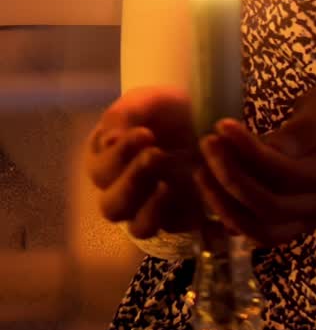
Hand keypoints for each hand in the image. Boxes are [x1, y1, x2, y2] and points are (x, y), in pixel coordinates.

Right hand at [85, 85, 205, 238]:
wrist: (201, 116)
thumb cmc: (164, 109)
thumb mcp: (144, 101)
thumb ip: (124, 115)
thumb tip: (109, 142)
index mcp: (104, 161)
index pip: (101, 171)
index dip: (120, 155)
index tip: (146, 133)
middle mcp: (120, 190)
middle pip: (112, 206)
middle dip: (133, 182)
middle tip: (156, 155)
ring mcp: (148, 208)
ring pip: (139, 227)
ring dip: (153, 207)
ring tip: (170, 182)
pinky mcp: (177, 217)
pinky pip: (174, 228)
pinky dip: (182, 214)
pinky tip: (192, 191)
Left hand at [194, 85, 315, 246]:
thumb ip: (307, 127)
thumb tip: (270, 147)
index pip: (287, 173)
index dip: (250, 152)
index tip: (222, 124)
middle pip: (269, 206)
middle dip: (230, 177)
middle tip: (208, 143)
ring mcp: (308, 221)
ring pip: (260, 230)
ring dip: (224, 204)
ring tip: (202, 169)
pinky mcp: (295, 226)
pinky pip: (259, 235)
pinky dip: (230, 220)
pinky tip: (211, 193)